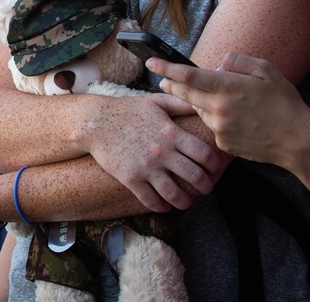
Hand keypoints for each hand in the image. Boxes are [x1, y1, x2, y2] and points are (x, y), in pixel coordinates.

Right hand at [84, 94, 221, 211]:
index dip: (214, 165)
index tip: (215, 170)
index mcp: (171, 133)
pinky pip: (152, 200)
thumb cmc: (127, 110)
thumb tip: (202, 104)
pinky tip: (165, 206)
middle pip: (195, 176)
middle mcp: (162, 151)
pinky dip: (162, 207)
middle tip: (206, 189)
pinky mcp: (131, 178)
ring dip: (185, 202)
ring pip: (175, 194)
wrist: (95, 122)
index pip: (204, 154)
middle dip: (205, 187)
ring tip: (186, 202)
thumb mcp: (155, 102)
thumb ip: (180, 103)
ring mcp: (146, 166)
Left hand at [150, 52, 309, 167]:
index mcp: (228, 87)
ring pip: (200, 110)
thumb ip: (237, 61)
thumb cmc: (285, 102)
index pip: (187, 75)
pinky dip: (216, 119)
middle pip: (185, 94)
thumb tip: (216, 64)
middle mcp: (219, 108)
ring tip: (220, 100)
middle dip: (170, 85)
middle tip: (162, 80)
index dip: (166, 68)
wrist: (298, 141)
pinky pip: (213, 127)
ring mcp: (219, 128)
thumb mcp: (266, 70)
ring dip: (200, 102)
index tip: (150, 62)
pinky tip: (235, 119)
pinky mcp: (222, 144)